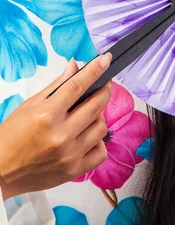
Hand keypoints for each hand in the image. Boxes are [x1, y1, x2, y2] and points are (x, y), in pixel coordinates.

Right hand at [0, 53, 112, 199]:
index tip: (105, 60)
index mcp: (47, 115)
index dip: (95, 70)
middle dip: (104, 90)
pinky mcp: (74, 171)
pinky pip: (101, 153)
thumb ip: (57, 85)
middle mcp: (60, 135)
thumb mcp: (30, 105)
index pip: (77, 86)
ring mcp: (69, 155)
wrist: (0, 172)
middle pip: (96, 105)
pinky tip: (88, 137)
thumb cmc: (12, 136)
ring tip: (88, 114)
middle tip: (104, 84)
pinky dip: (98, 142)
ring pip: (101, 127)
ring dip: (99, 116)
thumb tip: (75, 66)